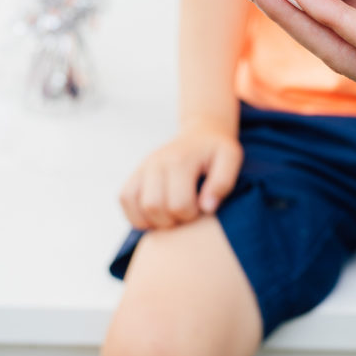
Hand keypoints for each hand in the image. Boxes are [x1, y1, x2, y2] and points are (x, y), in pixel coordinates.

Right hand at [118, 120, 242, 231]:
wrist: (201, 136)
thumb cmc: (216, 152)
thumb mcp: (231, 158)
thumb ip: (223, 182)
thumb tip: (206, 207)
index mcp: (180, 159)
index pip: (179, 205)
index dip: (191, 215)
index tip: (201, 208)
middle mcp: (156, 161)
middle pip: (154, 207)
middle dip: (172, 220)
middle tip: (186, 213)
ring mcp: (143, 167)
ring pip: (137, 206)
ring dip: (154, 220)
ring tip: (172, 215)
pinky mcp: (134, 174)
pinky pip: (124, 199)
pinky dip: (137, 214)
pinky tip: (156, 214)